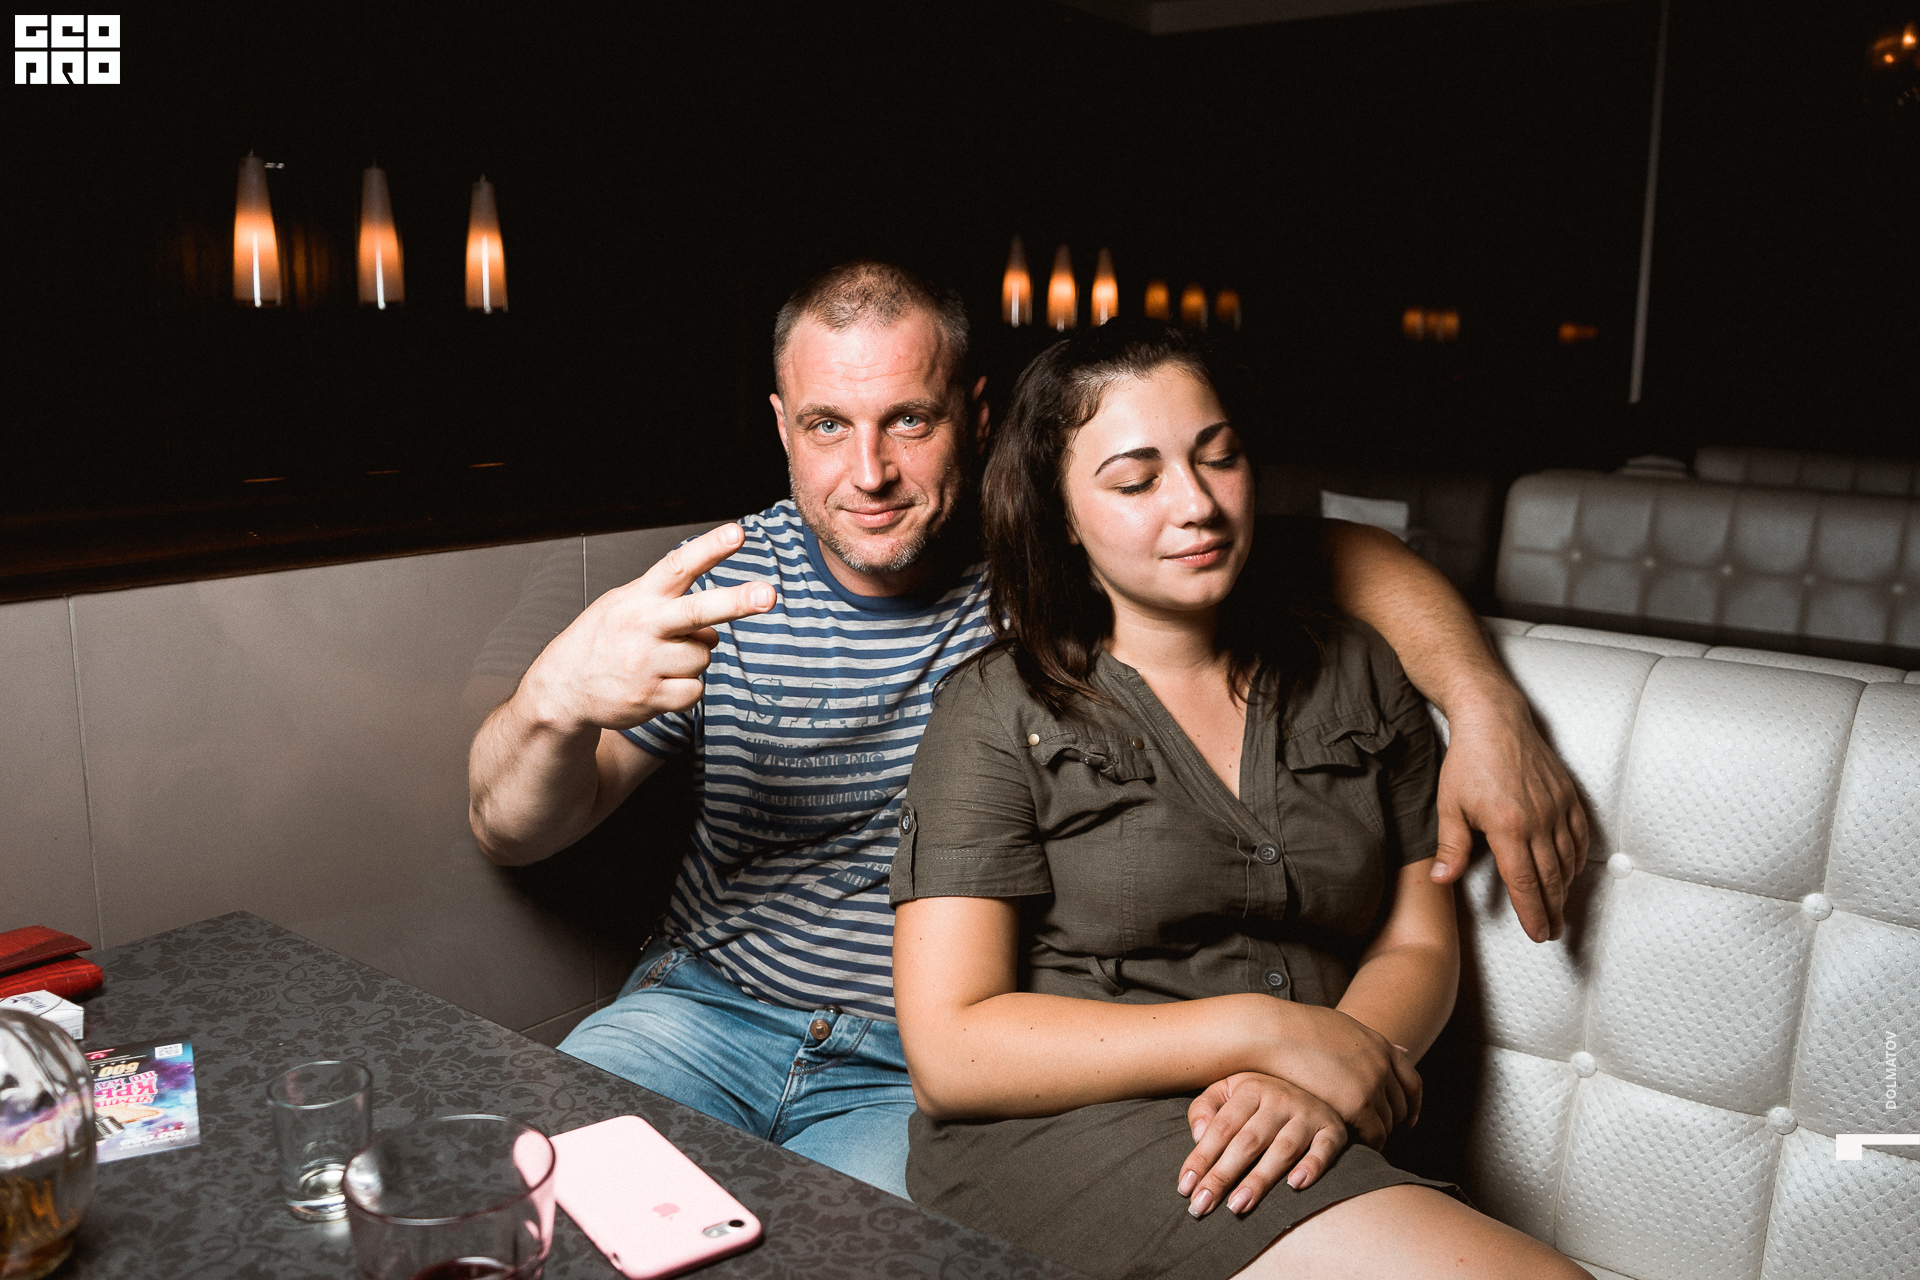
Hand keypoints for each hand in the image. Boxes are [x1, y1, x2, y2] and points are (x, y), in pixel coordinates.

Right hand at [521, 523, 774, 731]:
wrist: (563, 689)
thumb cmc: (602, 640)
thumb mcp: (624, 603)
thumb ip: (669, 601)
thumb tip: (717, 618)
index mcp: (639, 598)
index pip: (678, 566)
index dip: (709, 549)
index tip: (737, 534)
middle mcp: (643, 628)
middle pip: (698, 611)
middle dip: (736, 602)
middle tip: (768, 595)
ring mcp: (646, 664)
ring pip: (704, 656)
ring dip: (694, 658)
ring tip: (661, 659)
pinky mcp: (650, 697)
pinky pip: (695, 690)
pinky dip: (686, 688)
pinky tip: (660, 682)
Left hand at [1179, 1073, 1346, 1217]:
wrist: (1318, 1083)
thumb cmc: (1261, 1097)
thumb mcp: (1229, 1090)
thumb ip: (1206, 1107)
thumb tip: (1197, 1135)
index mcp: (1251, 1089)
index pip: (1221, 1127)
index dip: (1201, 1157)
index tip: (1185, 1187)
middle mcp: (1280, 1099)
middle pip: (1247, 1142)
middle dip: (1222, 1176)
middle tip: (1203, 1205)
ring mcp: (1308, 1114)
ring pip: (1282, 1149)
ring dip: (1259, 1180)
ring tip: (1237, 1206)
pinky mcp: (1333, 1130)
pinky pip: (1324, 1149)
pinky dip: (1312, 1167)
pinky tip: (1295, 1185)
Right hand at [1263, 1004, 1421, 1149]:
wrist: (1272, 1032)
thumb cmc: (1296, 1029)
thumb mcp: (1341, 1027)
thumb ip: (1371, 1043)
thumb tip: (1404, 1048)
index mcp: (1379, 1045)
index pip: (1412, 1082)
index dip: (1412, 1104)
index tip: (1406, 1119)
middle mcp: (1381, 1064)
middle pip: (1401, 1105)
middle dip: (1391, 1121)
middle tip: (1376, 1133)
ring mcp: (1372, 1084)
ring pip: (1387, 1123)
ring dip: (1377, 1134)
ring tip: (1360, 1143)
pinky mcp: (1358, 1104)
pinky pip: (1375, 1135)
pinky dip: (1369, 1144)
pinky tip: (1355, 1148)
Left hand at [1431, 693, 1590, 941]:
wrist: (1494, 719)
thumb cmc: (1468, 760)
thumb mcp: (1450, 806)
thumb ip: (1450, 848)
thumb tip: (1441, 880)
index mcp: (1508, 828)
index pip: (1524, 883)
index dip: (1532, 913)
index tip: (1539, 934)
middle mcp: (1538, 821)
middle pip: (1551, 878)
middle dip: (1552, 910)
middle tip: (1552, 931)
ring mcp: (1557, 808)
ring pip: (1569, 860)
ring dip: (1566, 889)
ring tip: (1560, 908)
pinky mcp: (1568, 795)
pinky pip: (1580, 836)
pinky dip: (1579, 858)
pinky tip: (1572, 871)